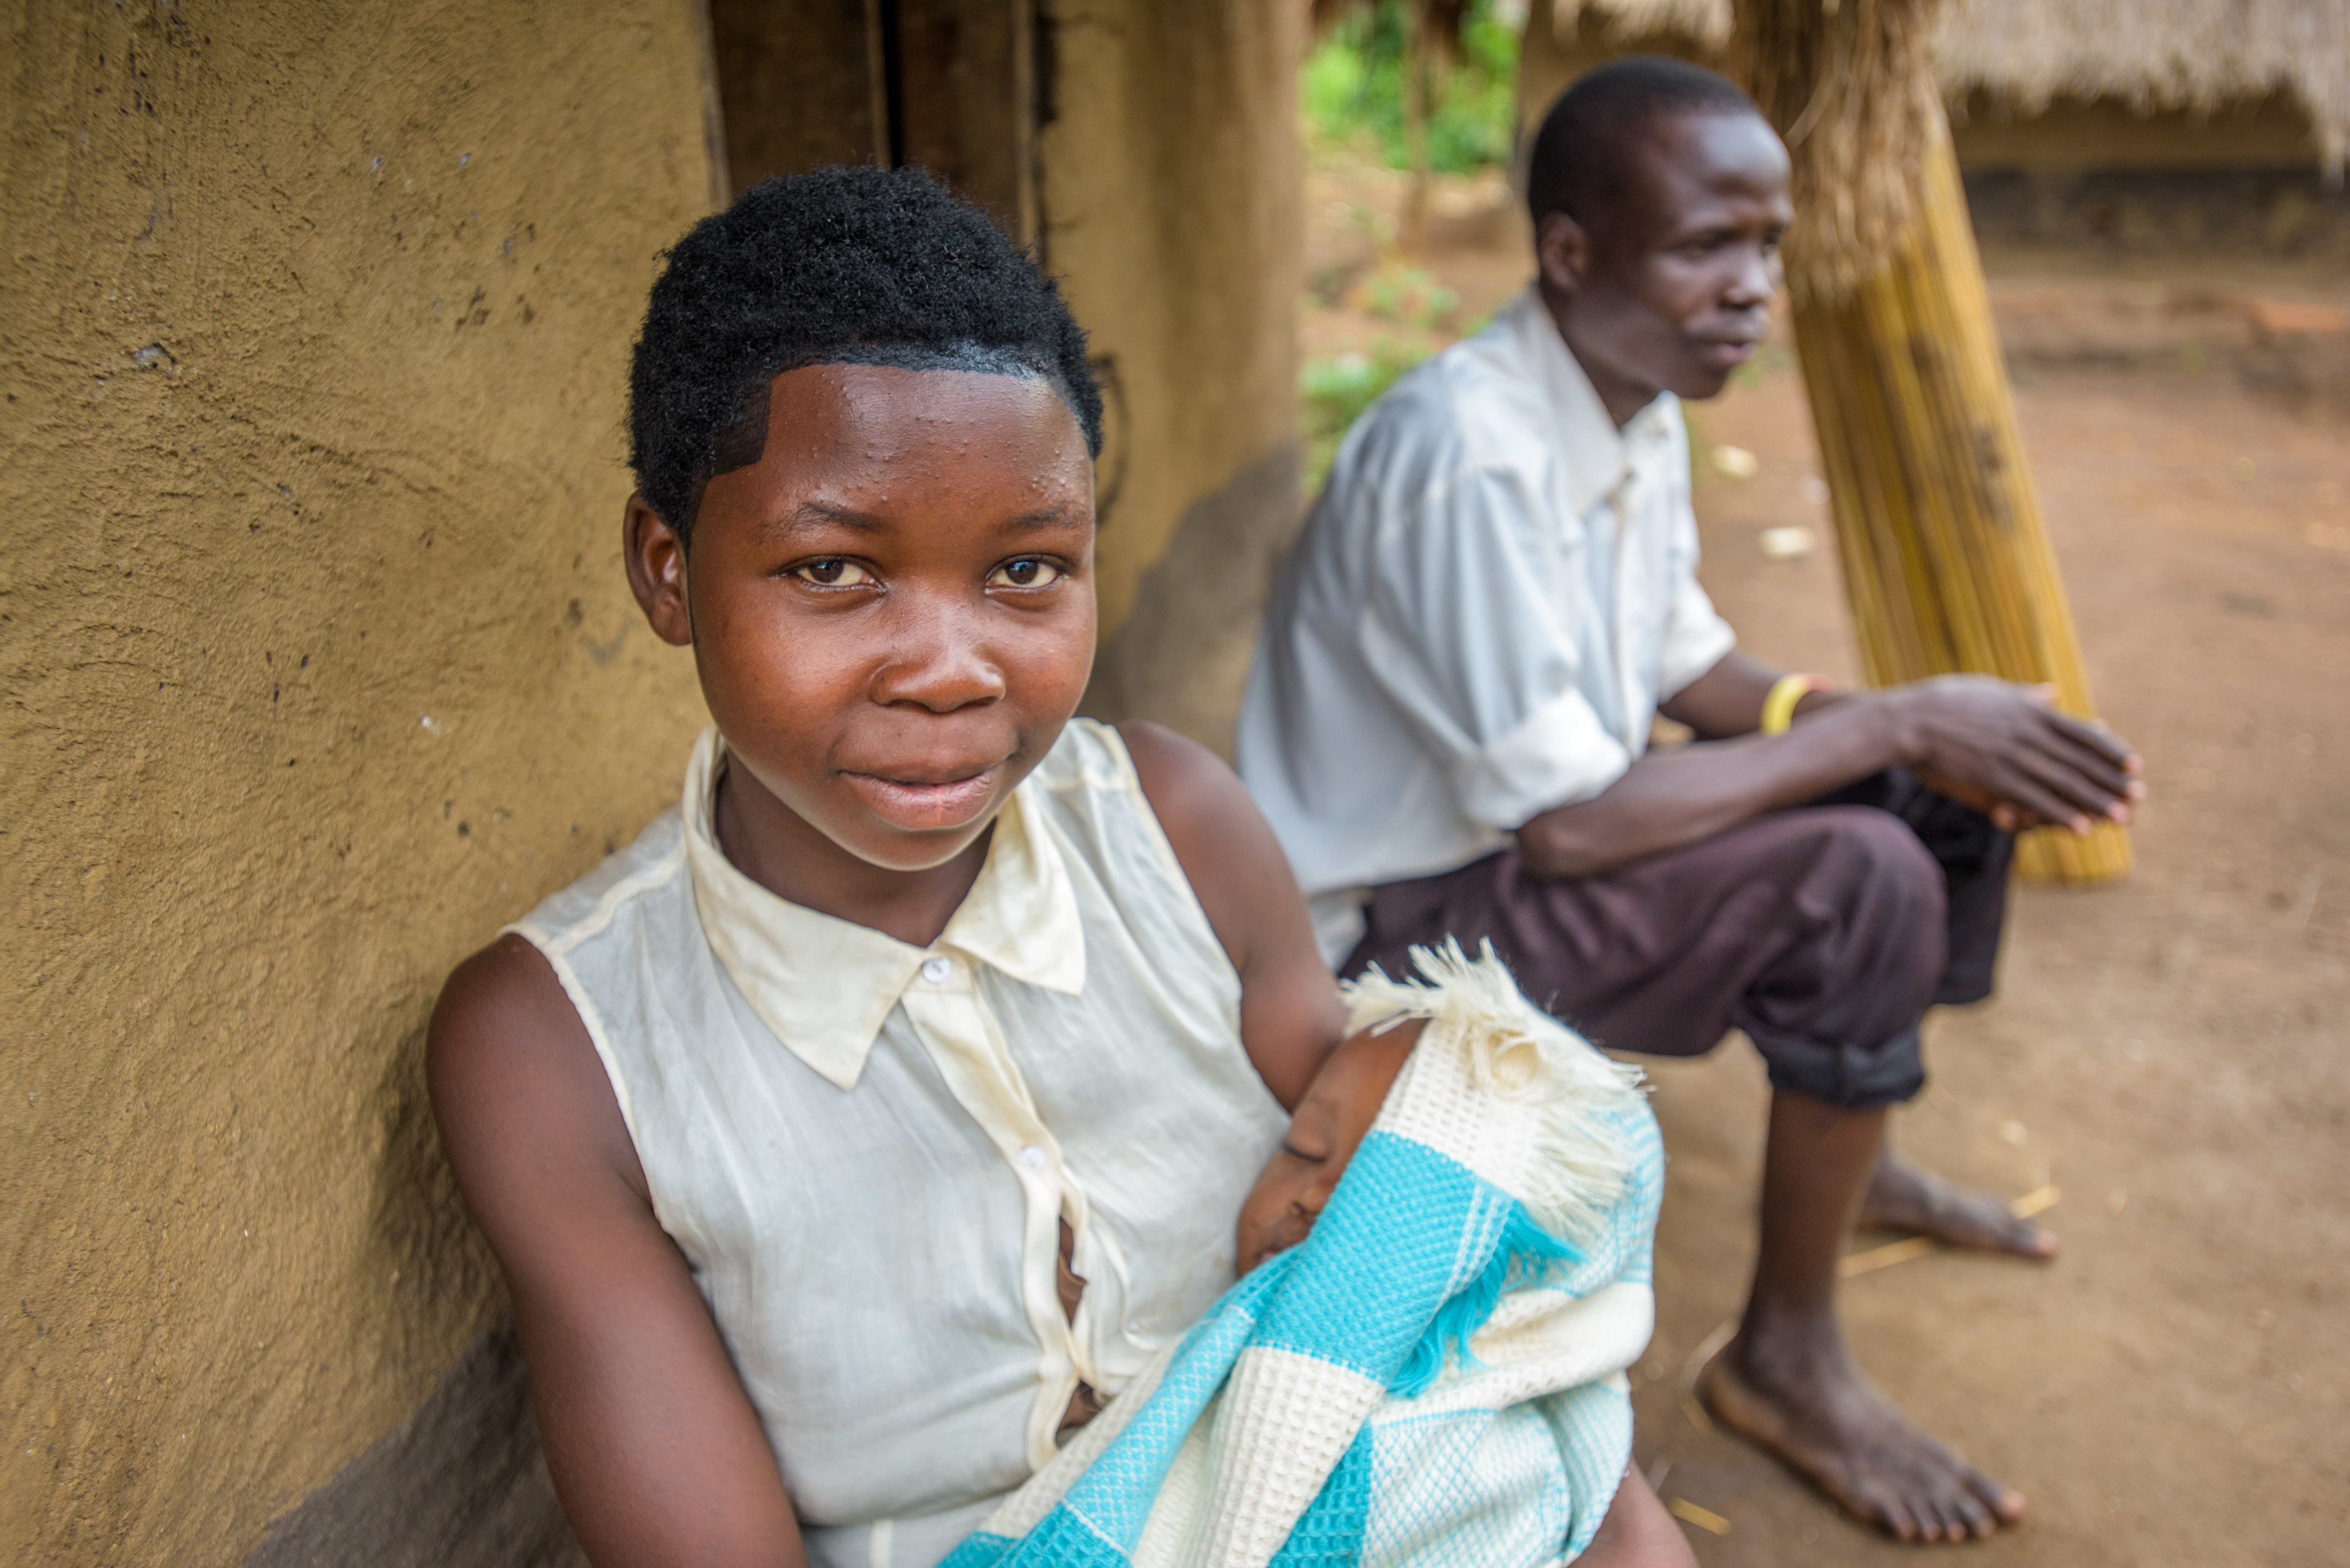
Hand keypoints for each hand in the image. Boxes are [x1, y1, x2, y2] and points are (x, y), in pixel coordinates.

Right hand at [1886, 677, 2142, 833]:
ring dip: (2097, 802)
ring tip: (2123, 818)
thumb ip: (2025, 696)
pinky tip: (2081, 828)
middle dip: (2112, 781)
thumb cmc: (1945, 702)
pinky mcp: (1994, 779)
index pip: (2081, 732)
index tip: (2135, 764)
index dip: (2111, 750)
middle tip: (2140, 797)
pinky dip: (2061, 814)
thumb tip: (2052, 691)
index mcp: (2030, 711)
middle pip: (2080, 761)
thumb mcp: (1992, 691)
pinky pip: (2036, 800)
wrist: (1908, 720)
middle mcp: (2028, 733)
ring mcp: (2012, 757)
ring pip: (2064, 783)